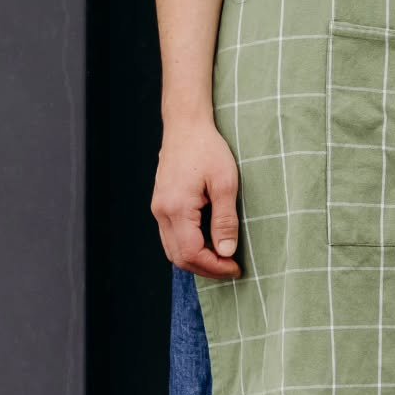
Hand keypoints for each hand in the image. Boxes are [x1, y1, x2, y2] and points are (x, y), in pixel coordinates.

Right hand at [151, 116, 242, 279]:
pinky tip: (208, 243)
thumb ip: (225, 219)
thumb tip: (226, 252)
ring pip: (172, 249)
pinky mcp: (161, 204)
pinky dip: (188, 246)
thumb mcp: (225, 182)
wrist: (186, 126)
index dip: (214, 266)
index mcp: (176, 209)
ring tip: (222, 259)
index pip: (192, 253)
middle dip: (206, 268)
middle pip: (179, 257)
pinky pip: (171, 236)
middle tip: (231, 268)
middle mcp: (161, 213)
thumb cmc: (209, 149)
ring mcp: (158, 209)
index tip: (236, 268)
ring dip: (196, 259)